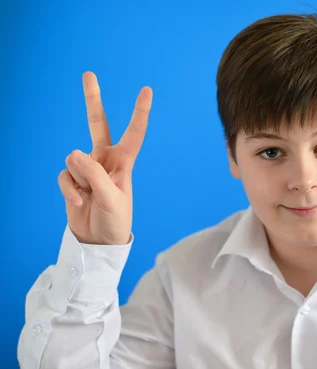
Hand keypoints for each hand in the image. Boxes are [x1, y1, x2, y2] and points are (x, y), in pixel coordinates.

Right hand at [58, 72, 152, 244]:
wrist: (99, 241)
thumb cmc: (115, 220)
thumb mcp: (111, 199)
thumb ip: (94, 175)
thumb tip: (73, 153)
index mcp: (124, 162)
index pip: (134, 133)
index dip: (139, 112)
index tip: (146, 90)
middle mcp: (105, 160)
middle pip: (97, 124)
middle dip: (92, 100)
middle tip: (88, 74)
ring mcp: (87, 169)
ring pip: (74, 159)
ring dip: (80, 179)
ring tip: (89, 197)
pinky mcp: (73, 180)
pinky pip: (64, 176)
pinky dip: (69, 190)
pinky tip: (78, 203)